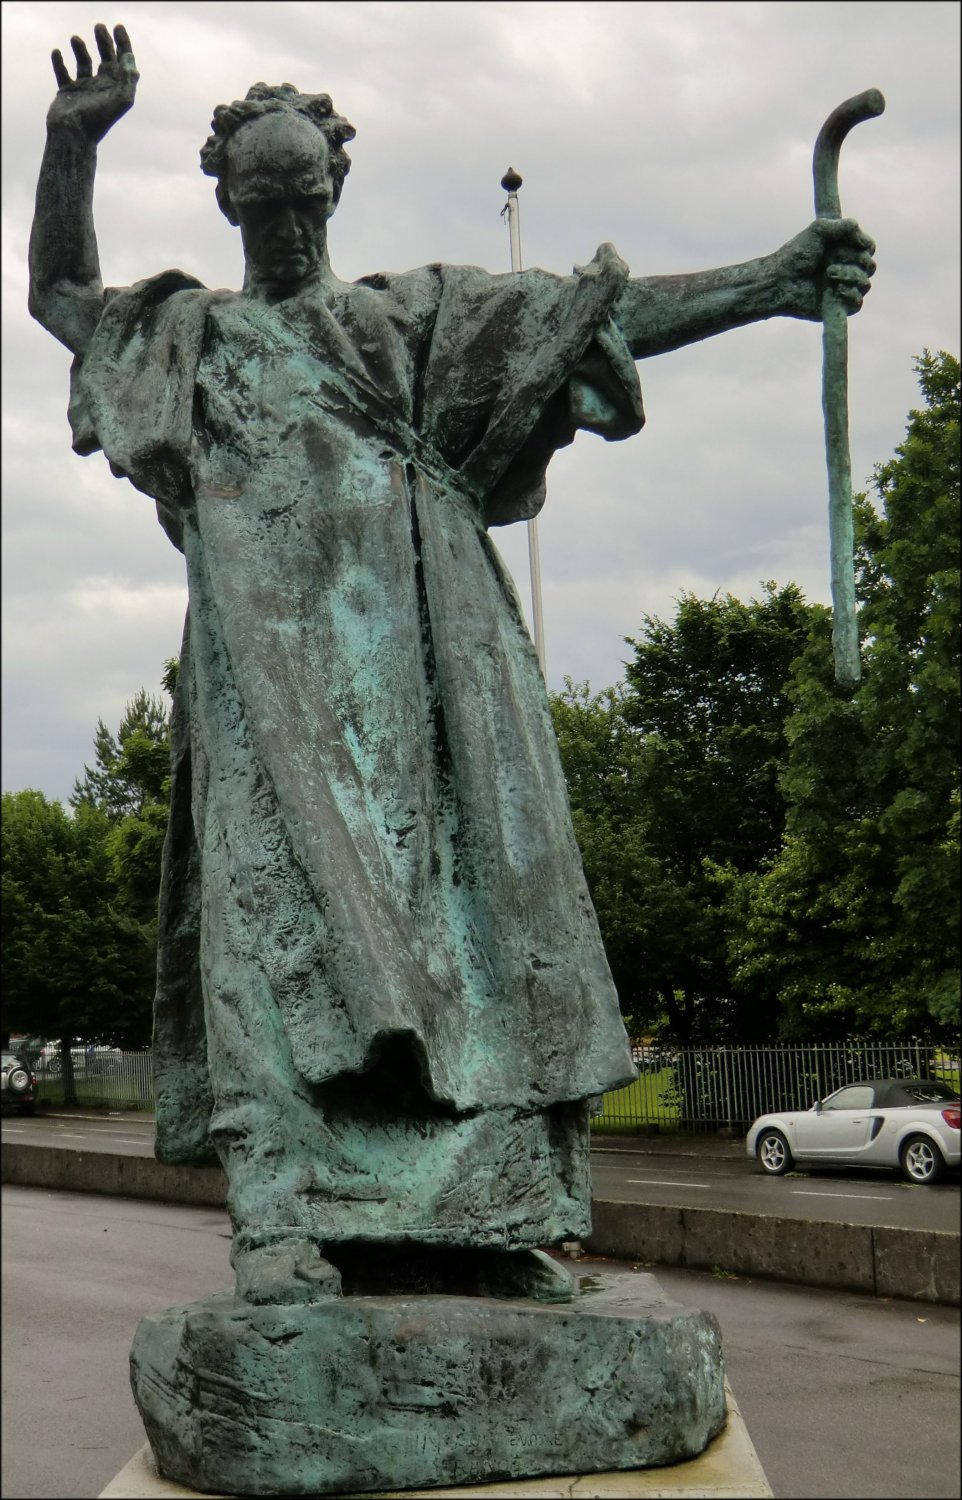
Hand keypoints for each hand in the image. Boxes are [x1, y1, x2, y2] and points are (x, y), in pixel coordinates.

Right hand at [47, 23, 137, 142]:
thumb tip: (130, 58)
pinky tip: (57, 52)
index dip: (123, 44)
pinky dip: (59, 62)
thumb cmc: (99, 119)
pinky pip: (62, 73)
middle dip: (104, 41)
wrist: (74, 135)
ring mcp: (84, 88)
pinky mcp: (67, 92)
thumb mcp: (120, 99)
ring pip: (84, 62)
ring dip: (80, 49)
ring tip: (76, 39)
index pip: (122, 62)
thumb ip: (128, 79)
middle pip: (105, 57)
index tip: (118, 27)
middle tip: (99, 27)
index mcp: (115, 87)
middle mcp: (101, 86)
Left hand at [776, 218, 875, 320]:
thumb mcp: (818, 231)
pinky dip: (850, 295)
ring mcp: (842, 288)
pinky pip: (857, 303)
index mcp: (844, 250)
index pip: (869, 248)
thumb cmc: (795, 255)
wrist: (779, 281)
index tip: (854, 242)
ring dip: (850, 276)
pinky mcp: (837, 306)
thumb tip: (856, 225)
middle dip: (857, 261)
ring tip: (828, 274)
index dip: (865, 245)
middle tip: (832, 261)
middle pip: (870, 266)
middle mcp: (846, 269)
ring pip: (865, 284)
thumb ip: (839, 225)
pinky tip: (837, 289)